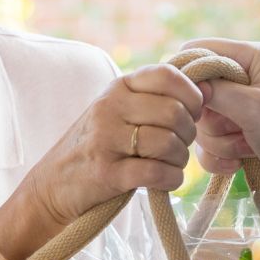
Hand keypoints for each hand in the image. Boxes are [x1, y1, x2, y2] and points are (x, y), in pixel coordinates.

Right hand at [0, 65, 202, 259]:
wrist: (53, 185)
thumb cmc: (98, 146)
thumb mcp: (118, 110)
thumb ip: (153, 98)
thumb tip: (205, 89)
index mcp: (118, 87)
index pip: (168, 75)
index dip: (191, 96)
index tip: (191, 114)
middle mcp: (110, 107)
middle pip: (174, 112)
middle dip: (188, 134)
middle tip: (180, 146)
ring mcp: (106, 140)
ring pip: (168, 143)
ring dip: (179, 160)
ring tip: (170, 164)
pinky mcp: (107, 173)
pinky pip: (156, 172)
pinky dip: (170, 179)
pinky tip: (165, 180)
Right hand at [183, 37, 259, 259]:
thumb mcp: (253, 106)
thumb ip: (214, 90)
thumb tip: (183, 84)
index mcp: (253, 58)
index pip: (201, 49)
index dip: (188, 73)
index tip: (190, 100)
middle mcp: (246, 81)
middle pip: (198, 93)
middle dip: (211, 119)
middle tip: (237, 129)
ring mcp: (243, 112)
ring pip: (203, 124)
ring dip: (219, 142)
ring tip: (248, 148)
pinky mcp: (240, 140)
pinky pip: (210, 146)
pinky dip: (220, 158)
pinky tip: (240, 164)